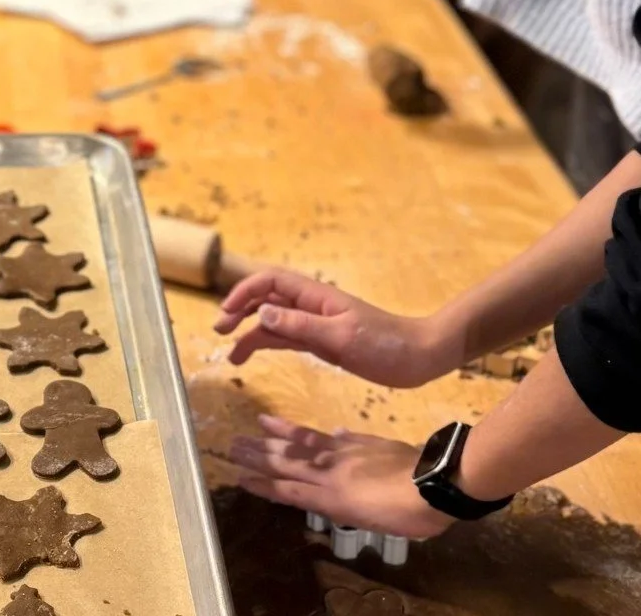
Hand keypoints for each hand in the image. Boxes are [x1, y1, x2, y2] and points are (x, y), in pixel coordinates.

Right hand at [215, 268, 454, 387]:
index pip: (270, 281)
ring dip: (250, 332)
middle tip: (220, 330)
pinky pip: (285, 339)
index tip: (227, 313)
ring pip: (272, 321)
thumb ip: (301, 325)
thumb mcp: (342, 337)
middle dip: (240, 309)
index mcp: (315, 295)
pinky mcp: (321, 342)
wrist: (420, 358)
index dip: (244, 292)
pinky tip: (252, 356)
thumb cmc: (385, 344)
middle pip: (266, 298)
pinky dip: (266, 344)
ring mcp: (314, 324)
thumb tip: (262, 312)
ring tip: (232, 355)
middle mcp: (310, 305)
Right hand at [232, 416, 451, 539]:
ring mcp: (345, 453)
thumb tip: (327, 482)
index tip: (239, 476)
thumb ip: (347, 501)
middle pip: (288, 463)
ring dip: (279, 436)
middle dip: (260, 456)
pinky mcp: (362, 442)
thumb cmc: (405, 516)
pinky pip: (336, 436)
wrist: (433, 484)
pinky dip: (328, 434)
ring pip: (304, 443)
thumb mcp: (372, 520)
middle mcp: (331, 472)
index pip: (288, 489)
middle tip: (233, 445)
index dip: (263, 483)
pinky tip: (327, 430)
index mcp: (331, 495)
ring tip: (259, 423)